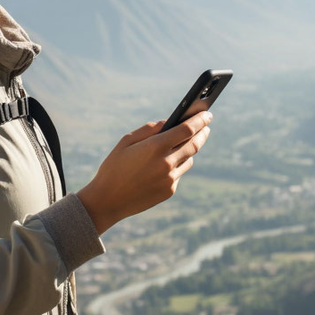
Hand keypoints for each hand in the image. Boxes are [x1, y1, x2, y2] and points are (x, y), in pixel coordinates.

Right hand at [75, 110, 212, 234]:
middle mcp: (167, 163)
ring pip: (188, 160)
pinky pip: (179, 174)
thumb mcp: (126, 141)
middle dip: (202, 133)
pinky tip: (165, 165)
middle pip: (194, 144)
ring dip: (188, 151)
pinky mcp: (169, 191)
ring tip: (184, 144)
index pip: (187, 129)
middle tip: (206, 127)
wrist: (108, 200)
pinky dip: (176, 166)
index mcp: (155, 146)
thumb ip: (150, 129)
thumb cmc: (114, 166)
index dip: (200, 120)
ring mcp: (170, 179)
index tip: (207, 113)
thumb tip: (169, 122)